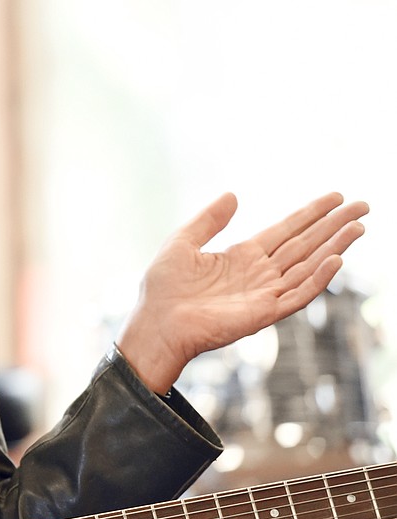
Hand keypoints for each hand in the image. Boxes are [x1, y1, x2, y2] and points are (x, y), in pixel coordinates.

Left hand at [118, 191, 367, 394]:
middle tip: (362, 206)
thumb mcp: (182, 242)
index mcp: (242, 256)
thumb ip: (209, 220)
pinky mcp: (263, 313)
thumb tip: (233, 194)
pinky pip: (297, 295)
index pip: (286, 231)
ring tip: (357, 227)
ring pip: (308, 266)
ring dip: (334, 247)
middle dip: (333, 225)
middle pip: (305, 244)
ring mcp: (264, 294)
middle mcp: (259, 273)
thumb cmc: (163, 288)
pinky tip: (335, 260)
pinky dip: (317, 279)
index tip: (335, 197)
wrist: (155, 323)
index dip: (310, 214)